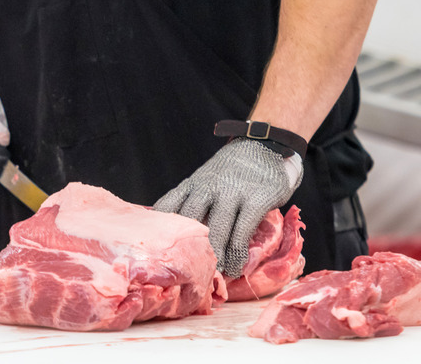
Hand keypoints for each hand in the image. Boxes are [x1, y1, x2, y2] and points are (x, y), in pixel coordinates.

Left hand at [153, 138, 302, 276]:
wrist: (265, 144)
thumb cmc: (232, 171)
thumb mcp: (205, 179)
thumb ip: (192, 201)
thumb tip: (175, 235)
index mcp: (192, 185)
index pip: (167, 208)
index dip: (159, 232)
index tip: (154, 254)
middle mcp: (208, 187)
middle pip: (189, 223)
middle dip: (186, 250)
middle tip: (186, 273)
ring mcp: (232, 192)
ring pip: (216, 230)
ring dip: (214, 257)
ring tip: (212, 276)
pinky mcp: (256, 198)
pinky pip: (242, 232)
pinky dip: (237, 253)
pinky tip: (235, 267)